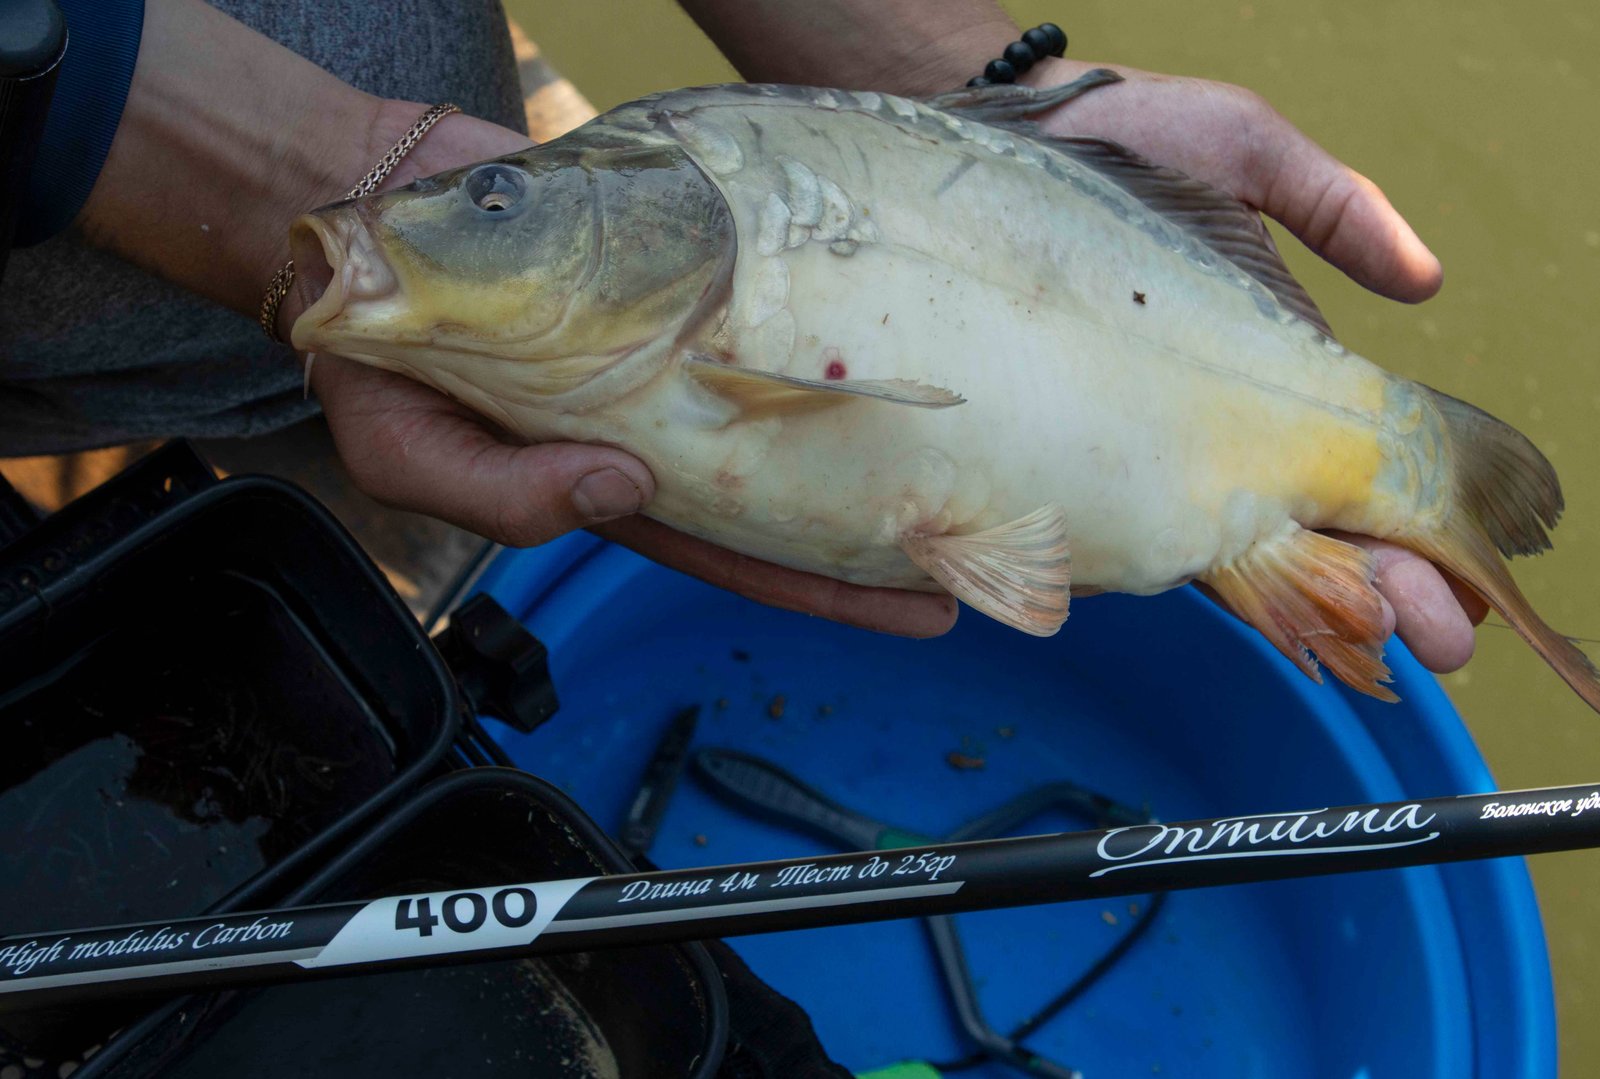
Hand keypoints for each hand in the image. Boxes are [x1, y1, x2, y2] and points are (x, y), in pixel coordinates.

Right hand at [292, 105, 957, 638]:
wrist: (369, 211)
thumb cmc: (375, 350)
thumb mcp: (407, 450)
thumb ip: (504, 495)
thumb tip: (617, 490)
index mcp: (610, 478)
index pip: (737, 549)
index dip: (822, 581)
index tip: (914, 602)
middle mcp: (663, 418)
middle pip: (790, 484)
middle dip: (879, 523)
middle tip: (980, 543)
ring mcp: (680, 341)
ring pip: (793, 394)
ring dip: (869, 423)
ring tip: (967, 446)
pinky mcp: (687, 267)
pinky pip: (770, 300)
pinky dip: (826, 317)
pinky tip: (890, 328)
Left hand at [1027, 60, 1487, 671]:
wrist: (1015, 130)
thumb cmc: (1134, 134)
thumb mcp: (1249, 151)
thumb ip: (1334, 208)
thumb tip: (1426, 279)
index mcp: (1275, 371)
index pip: (1360, 471)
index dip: (1416, 530)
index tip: (1468, 582)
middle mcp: (1218, 425)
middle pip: (1316, 532)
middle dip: (1384, 592)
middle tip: (1442, 643)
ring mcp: (1151, 445)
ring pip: (1238, 546)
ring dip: (1306, 598)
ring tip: (1370, 639)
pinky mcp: (1078, 446)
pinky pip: (1132, 522)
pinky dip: (1176, 563)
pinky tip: (1243, 604)